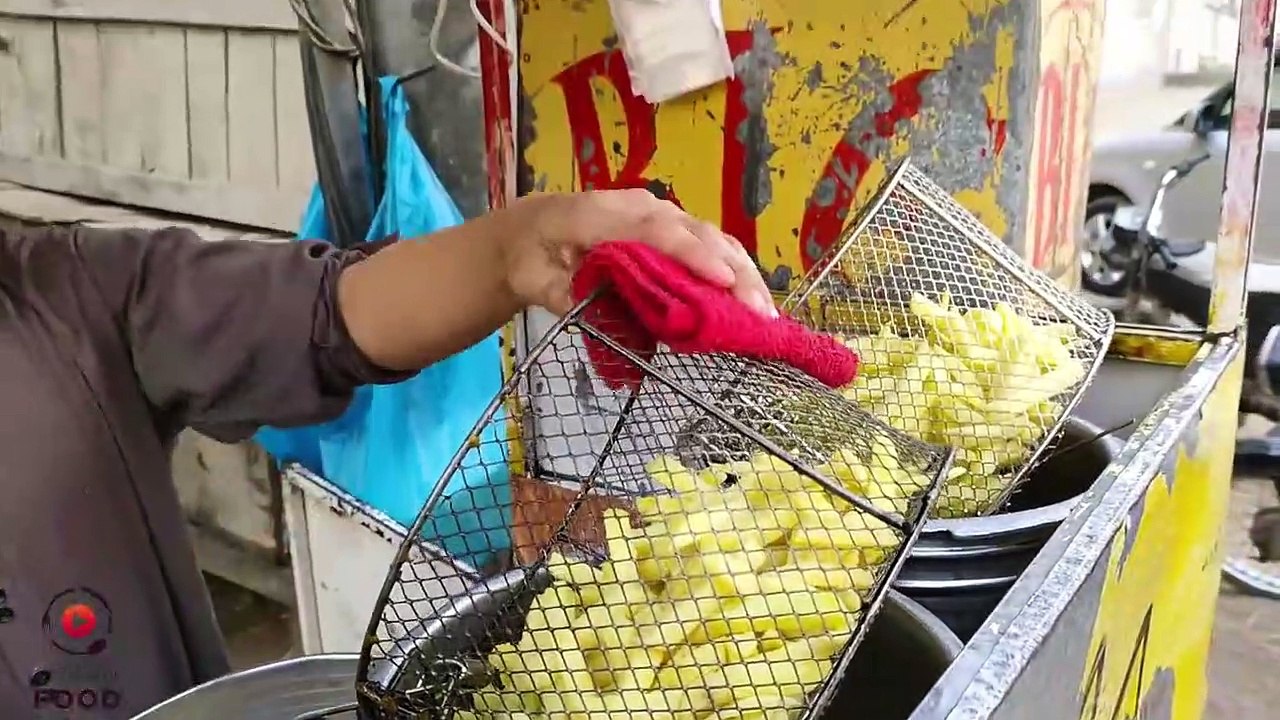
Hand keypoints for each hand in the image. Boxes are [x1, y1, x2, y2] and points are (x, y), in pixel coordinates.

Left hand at [496, 190, 775, 316]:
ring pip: (708, 235)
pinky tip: (750, 294)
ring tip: (764, 310)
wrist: (527, 228)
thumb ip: (560, 293)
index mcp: (599, 214)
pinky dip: (731, 266)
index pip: (654, 232)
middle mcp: (635, 206)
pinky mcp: (667, 225)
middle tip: (758, 310)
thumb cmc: (530, 256)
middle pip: (693, 231)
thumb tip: (594, 310)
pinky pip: (705, 242)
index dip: (692, 256)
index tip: (723, 282)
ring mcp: (656, 212)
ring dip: (740, 270)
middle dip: (731, 269)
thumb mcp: (532, 279)